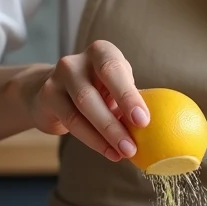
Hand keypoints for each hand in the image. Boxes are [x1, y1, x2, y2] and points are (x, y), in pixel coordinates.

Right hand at [22, 40, 150, 162]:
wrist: (55, 90)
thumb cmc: (99, 88)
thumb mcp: (116, 85)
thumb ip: (131, 99)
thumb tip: (159, 125)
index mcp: (101, 52)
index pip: (114, 70)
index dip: (128, 96)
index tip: (143, 121)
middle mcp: (76, 61)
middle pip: (92, 93)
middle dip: (114, 122)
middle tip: (132, 146)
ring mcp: (57, 78)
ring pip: (81, 110)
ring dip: (105, 136)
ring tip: (124, 153)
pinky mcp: (47, 97)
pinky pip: (71, 122)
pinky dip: (93, 140)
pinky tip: (109, 152)